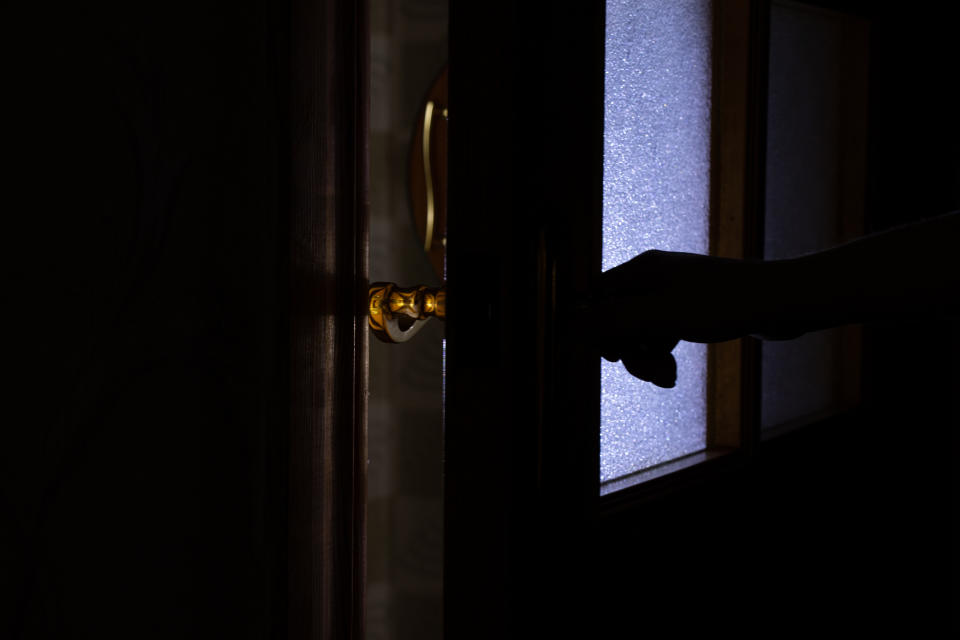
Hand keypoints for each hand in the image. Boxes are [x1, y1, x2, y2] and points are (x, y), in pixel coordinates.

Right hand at [591, 250, 792, 386]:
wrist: (780, 302)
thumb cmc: (722, 304)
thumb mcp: (660, 316)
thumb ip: (613, 319)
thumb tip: (569, 324)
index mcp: (642, 271)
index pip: (596, 296)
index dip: (594, 327)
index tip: (609, 354)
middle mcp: (653, 279)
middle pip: (617, 319)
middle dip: (628, 350)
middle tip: (649, 371)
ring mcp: (672, 295)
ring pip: (640, 332)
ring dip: (646, 359)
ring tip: (666, 377)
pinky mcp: (690, 312)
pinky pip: (661, 336)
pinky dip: (662, 356)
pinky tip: (671, 374)